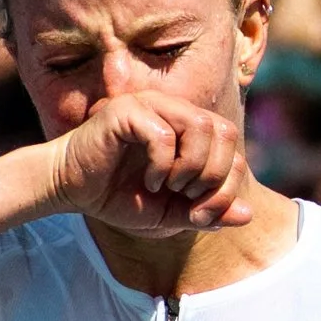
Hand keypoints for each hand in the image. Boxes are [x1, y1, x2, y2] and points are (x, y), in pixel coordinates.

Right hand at [42, 90, 255, 238]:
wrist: (72, 190)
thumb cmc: (120, 197)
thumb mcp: (172, 214)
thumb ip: (209, 212)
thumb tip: (248, 214)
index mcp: (189, 130)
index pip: (233, 148)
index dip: (227, 185)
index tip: (200, 211)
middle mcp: (175, 111)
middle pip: (224, 132)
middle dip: (213, 175)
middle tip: (186, 195)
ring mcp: (152, 106)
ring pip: (200, 126)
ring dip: (191, 167)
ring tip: (170, 186)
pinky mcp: (127, 112)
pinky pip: (163, 134)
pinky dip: (162, 165)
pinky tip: (149, 181)